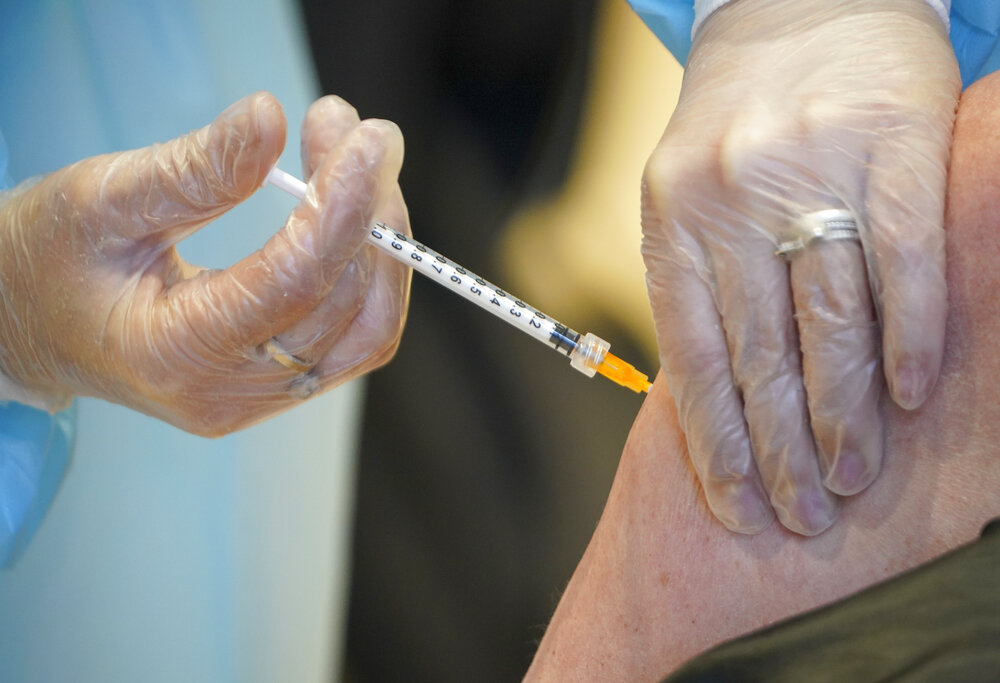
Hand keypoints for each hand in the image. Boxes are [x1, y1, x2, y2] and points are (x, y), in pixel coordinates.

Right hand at [0, 92, 410, 435]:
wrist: (27, 321)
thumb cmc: (52, 257)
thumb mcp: (103, 200)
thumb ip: (192, 168)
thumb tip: (270, 118)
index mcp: (173, 354)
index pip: (291, 283)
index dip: (342, 208)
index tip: (368, 139)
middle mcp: (227, 394)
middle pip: (344, 310)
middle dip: (369, 213)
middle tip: (363, 133)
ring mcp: (257, 400)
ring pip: (366, 333)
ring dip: (382, 245)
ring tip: (364, 165)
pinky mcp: (275, 388)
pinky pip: (352, 340)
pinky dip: (369, 275)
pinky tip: (355, 216)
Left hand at [640, 0, 959, 533]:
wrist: (798, 10)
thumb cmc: (737, 130)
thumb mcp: (685, 200)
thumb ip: (699, 287)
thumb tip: (714, 405)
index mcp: (674, 219)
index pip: (692, 356)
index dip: (714, 441)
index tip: (736, 506)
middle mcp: (733, 197)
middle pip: (761, 351)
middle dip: (780, 449)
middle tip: (802, 517)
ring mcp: (813, 169)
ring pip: (831, 317)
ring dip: (843, 412)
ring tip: (850, 478)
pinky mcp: (892, 144)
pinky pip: (905, 257)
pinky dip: (909, 332)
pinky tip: (910, 395)